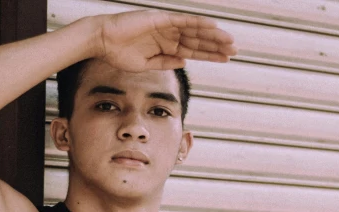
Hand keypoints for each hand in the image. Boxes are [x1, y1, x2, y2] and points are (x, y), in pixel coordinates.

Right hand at [95, 10, 236, 71]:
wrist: (103, 41)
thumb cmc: (120, 54)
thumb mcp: (146, 65)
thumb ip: (166, 63)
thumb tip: (185, 62)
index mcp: (166, 47)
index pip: (193, 51)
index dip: (210, 55)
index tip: (225, 59)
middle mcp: (170, 35)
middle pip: (198, 41)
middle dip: (217, 46)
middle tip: (235, 51)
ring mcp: (167, 26)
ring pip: (195, 31)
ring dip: (213, 36)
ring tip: (229, 42)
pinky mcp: (162, 19)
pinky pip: (184, 21)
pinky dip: (199, 24)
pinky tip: (213, 27)